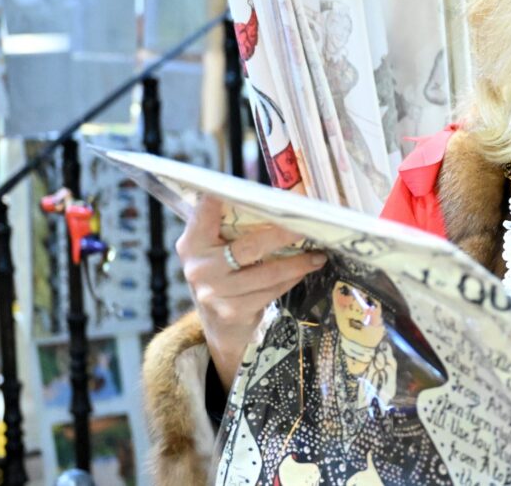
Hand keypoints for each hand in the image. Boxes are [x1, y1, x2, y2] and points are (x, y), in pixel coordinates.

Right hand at [176, 196, 325, 388]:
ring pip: (267, 272)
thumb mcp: (217, 250)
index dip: (221, 198)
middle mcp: (199, 267)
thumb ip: (234, 226)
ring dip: (297, 263)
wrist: (219, 326)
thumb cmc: (224, 275)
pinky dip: (291, 279)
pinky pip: (271, 290)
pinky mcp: (232, 312)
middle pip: (249, 245)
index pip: (206, 213)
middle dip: (283, 234)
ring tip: (318, 255)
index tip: (244, 184)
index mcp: (193, 242)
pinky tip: (304, 271)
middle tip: (306, 226)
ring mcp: (214, 292)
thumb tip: (279, 199)